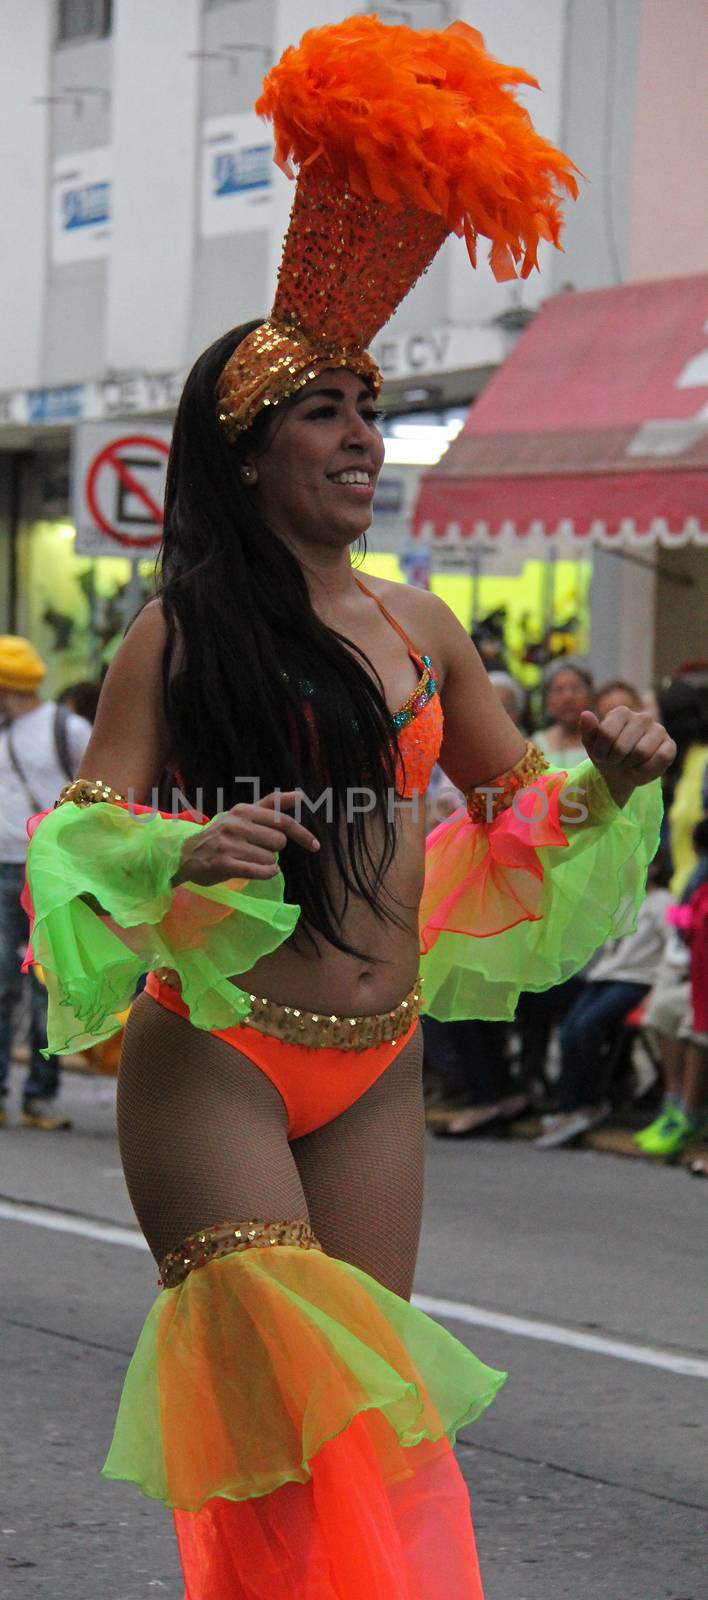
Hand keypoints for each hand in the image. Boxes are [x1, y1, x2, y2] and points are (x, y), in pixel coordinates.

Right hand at [173, 789, 319, 886]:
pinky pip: (260, 871)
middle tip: (255, 850)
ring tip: (246, 859)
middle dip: (273, 849)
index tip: (315, 846)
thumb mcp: (244, 814)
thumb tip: (300, 794)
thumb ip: (271, 804)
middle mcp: (237, 823)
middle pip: (279, 842)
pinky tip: (260, 871)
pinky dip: (266, 873)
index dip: (302, 834)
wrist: (186, 855)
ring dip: (266, 863)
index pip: (282, 820)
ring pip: (270, 859)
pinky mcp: (224, 864)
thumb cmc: (222, 835)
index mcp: (244, 810)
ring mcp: (229, 844)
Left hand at [579, 708, 675, 800]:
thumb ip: (588, 730)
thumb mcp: (591, 745)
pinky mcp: (670, 745)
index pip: (606, 733)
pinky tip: (641, 767)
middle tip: (616, 761)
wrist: (620, 773)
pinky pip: (660, 758)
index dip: (600, 751)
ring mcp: (658, 730)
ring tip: (628, 764)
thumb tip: (585, 714)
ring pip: (641, 752)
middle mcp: (642, 717)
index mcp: (621, 712)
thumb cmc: (606, 754)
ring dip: (630, 766)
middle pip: (622, 746)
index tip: (601, 755)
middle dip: (615, 760)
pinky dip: (646, 770)